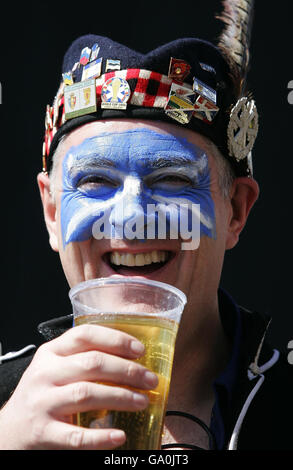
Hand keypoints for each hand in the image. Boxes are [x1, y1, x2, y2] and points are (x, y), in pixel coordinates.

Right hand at [0, 324, 157, 448]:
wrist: (9, 430)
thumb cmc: (43, 393)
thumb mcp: (55, 367)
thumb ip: (83, 358)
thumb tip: (131, 357)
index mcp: (51, 352)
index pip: (85, 334)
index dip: (116, 339)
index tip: (140, 350)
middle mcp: (45, 373)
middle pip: (92, 363)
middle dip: (127, 370)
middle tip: (150, 379)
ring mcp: (43, 403)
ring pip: (87, 394)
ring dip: (121, 397)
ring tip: (142, 401)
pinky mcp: (43, 432)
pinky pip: (76, 435)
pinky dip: (101, 437)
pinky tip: (119, 435)